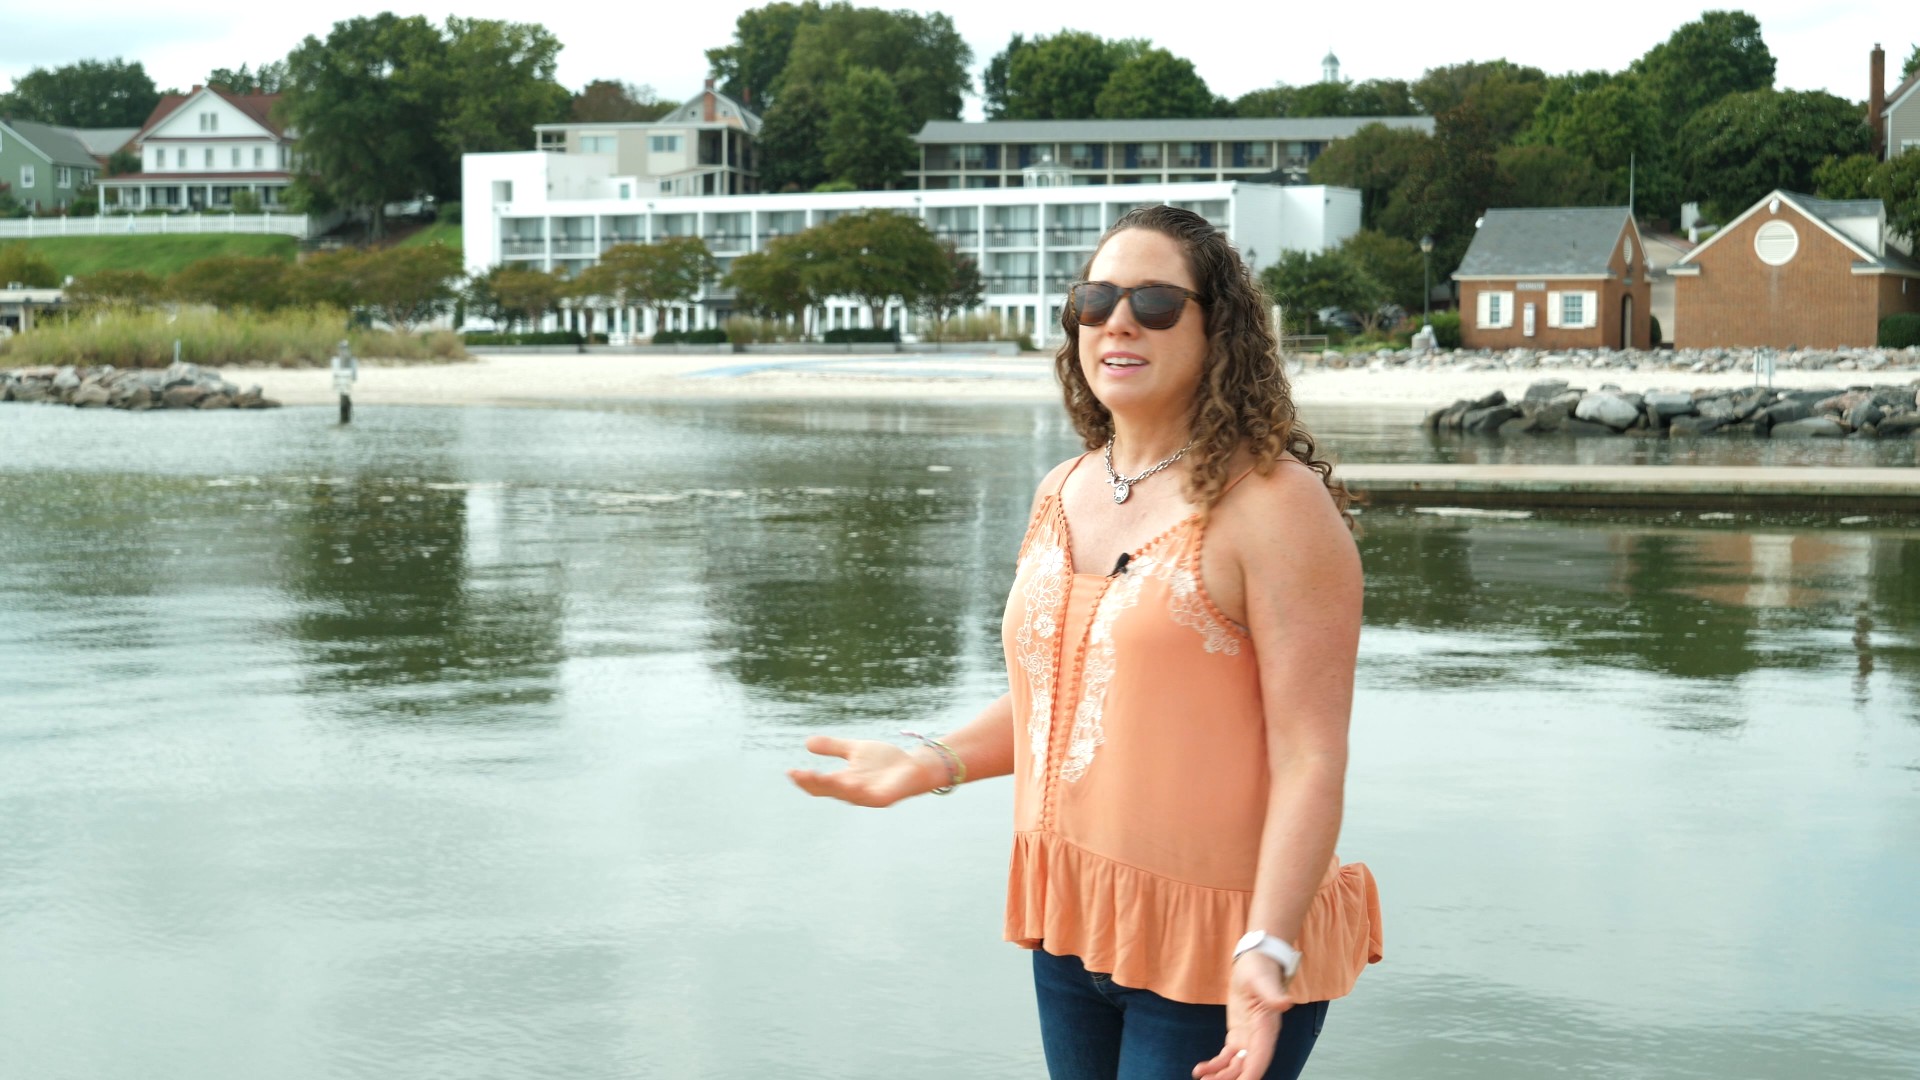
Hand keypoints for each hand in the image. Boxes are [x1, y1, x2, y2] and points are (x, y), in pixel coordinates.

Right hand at [788, 736, 943, 807]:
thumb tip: (807, 743)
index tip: (790, 772)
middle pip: (828, 789)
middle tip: (798, 775)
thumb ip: (833, 747)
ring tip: (816, 776)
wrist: (914, 766)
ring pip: (845, 793)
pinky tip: (851, 783)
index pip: (819, 785)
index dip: (805, 780)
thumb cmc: (885, 761)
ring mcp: (868, 796)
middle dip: (813, 782)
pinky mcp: (884, 797)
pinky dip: (859, 791)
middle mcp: (852, 791)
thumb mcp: (855, 750)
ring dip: (831, 785)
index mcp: (844, 781)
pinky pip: (869, 796)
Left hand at [1192, 954, 1293, 1079]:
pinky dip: (1215, 1065)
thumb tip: (1286, 1003)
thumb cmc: (1261, 969)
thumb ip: (1273, 993)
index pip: (1261, 1056)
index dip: (1252, 1072)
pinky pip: (1227, 1056)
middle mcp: (1261, 1038)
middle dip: (1231, 1078)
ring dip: (1221, 1075)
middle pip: (1247, 1066)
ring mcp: (1249, 1039)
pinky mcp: (1238, 1036)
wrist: (1254, 963)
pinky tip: (1201, 1070)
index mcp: (1268, 1028)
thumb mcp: (1264, 979)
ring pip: (1236, 1065)